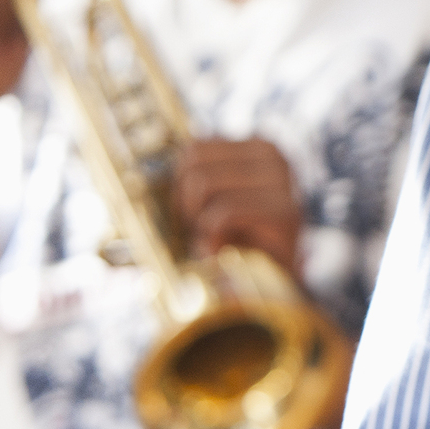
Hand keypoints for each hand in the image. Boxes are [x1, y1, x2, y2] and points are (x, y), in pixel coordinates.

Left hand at [175, 137, 306, 271]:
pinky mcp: (285, 212)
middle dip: (188, 202)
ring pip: (204, 183)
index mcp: (255, 146)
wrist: (274, 282)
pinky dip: (212, 237)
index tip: (194, 212)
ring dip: (199, 221)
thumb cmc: (237, 239)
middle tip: (202, 230)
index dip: (181, 184)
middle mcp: (272, 155)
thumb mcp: (212, 200)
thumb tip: (144, 167)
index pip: (194, 149)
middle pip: (195, 162)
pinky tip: (221, 252)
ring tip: (214, 241)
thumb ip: (193, 177)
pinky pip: (224, 212)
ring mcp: (283, 180)